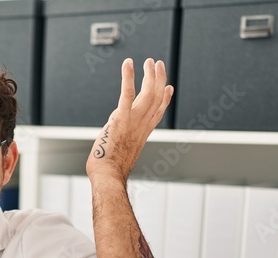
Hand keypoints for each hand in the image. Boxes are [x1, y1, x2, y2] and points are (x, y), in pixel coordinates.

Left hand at [86, 58, 173, 184]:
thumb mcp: (120, 155)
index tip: (168, 87)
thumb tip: (113, 145)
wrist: (108, 175)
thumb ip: (121, 145)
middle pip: (156, 98)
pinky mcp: (120, 118)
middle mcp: (142, 125)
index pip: (157, 113)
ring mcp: (133, 121)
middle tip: (157, 64)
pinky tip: (129, 63)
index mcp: (142, 134)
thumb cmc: (109, 171)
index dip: (164, 99)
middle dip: (158, 79)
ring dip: (149, 75)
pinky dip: (128, 77)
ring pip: (148, 93)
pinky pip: (127, 94)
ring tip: (149, 61)